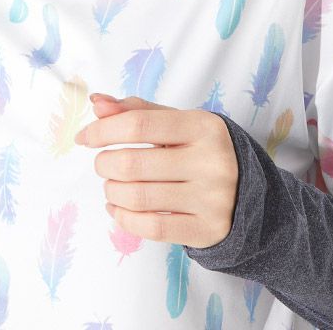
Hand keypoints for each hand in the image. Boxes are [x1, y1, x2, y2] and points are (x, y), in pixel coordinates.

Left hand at [73, 93, 239, 248]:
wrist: (249, 190)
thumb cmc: (201, 149)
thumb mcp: (176, 122)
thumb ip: (136, 111)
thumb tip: (97, 103)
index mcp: (202, 126)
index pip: (138, 124)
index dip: (103, 130)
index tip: (84, 137)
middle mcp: (211, 161)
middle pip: (133, 163)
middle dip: (104, 164)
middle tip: (102, 164)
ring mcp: (212, 199)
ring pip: (138, 197)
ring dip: (112, 191)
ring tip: (111, 185)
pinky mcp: (207, 230)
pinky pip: (152, 227)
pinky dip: (123, 218)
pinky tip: (117, 207)